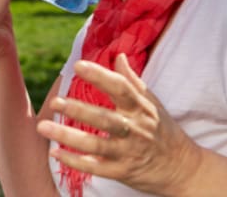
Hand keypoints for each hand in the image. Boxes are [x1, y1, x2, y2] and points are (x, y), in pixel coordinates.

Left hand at [36, 53, 201, 194]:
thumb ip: (131, 80)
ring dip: (68, 136)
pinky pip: (95, 168)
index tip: (78, 65)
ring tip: (43, 127)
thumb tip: (118, 55)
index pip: (120, 88)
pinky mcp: (123, 172)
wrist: (183, 168)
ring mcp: (128, 152)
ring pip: (95, 145)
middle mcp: (134, 129)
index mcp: (140, 108)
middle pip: (104, 118)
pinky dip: (75, 161)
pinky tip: (55, 153)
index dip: (99, 76)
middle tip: (54, 101)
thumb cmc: (162, 129)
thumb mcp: (151, 103)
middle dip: (78, 110)